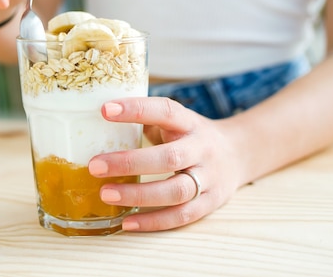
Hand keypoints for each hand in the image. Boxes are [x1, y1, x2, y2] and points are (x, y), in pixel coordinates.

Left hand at [89, 97, 242, 231]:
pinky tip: (127, 222)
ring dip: (139, 195)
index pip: (165, 111)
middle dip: (130, 162)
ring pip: (176, 190)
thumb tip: (94, 120)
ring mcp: (209, 178)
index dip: (136, 110)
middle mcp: (202, 148)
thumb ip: (147, 120)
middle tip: (95, 165)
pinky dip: (153, 221)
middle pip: (169, 158)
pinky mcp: (210, 203)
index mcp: (189, 123)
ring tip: (106, 194)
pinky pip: (181, 216)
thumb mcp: (176, 120)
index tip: (105, 110)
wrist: (238, 154)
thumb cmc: (191, 136)